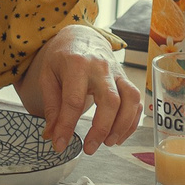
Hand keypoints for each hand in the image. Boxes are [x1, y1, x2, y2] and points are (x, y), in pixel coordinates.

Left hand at [22, 25, 143, 153]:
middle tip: (90, 148)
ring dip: (122, 126)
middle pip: (110, 100)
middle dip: (101, 128)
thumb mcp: (48, 77)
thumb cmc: (62, 58)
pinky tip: (118, 136)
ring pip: (130, 100)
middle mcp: (101, 67)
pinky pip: (136, 101)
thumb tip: (52, 135)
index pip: (73, 100)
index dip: (67, 126)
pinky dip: (132, 121)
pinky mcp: (126, 79)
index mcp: (76, 65)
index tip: (60, 145)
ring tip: (108, 143)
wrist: (82, 36)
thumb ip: (51, 105)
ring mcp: (117, 72)